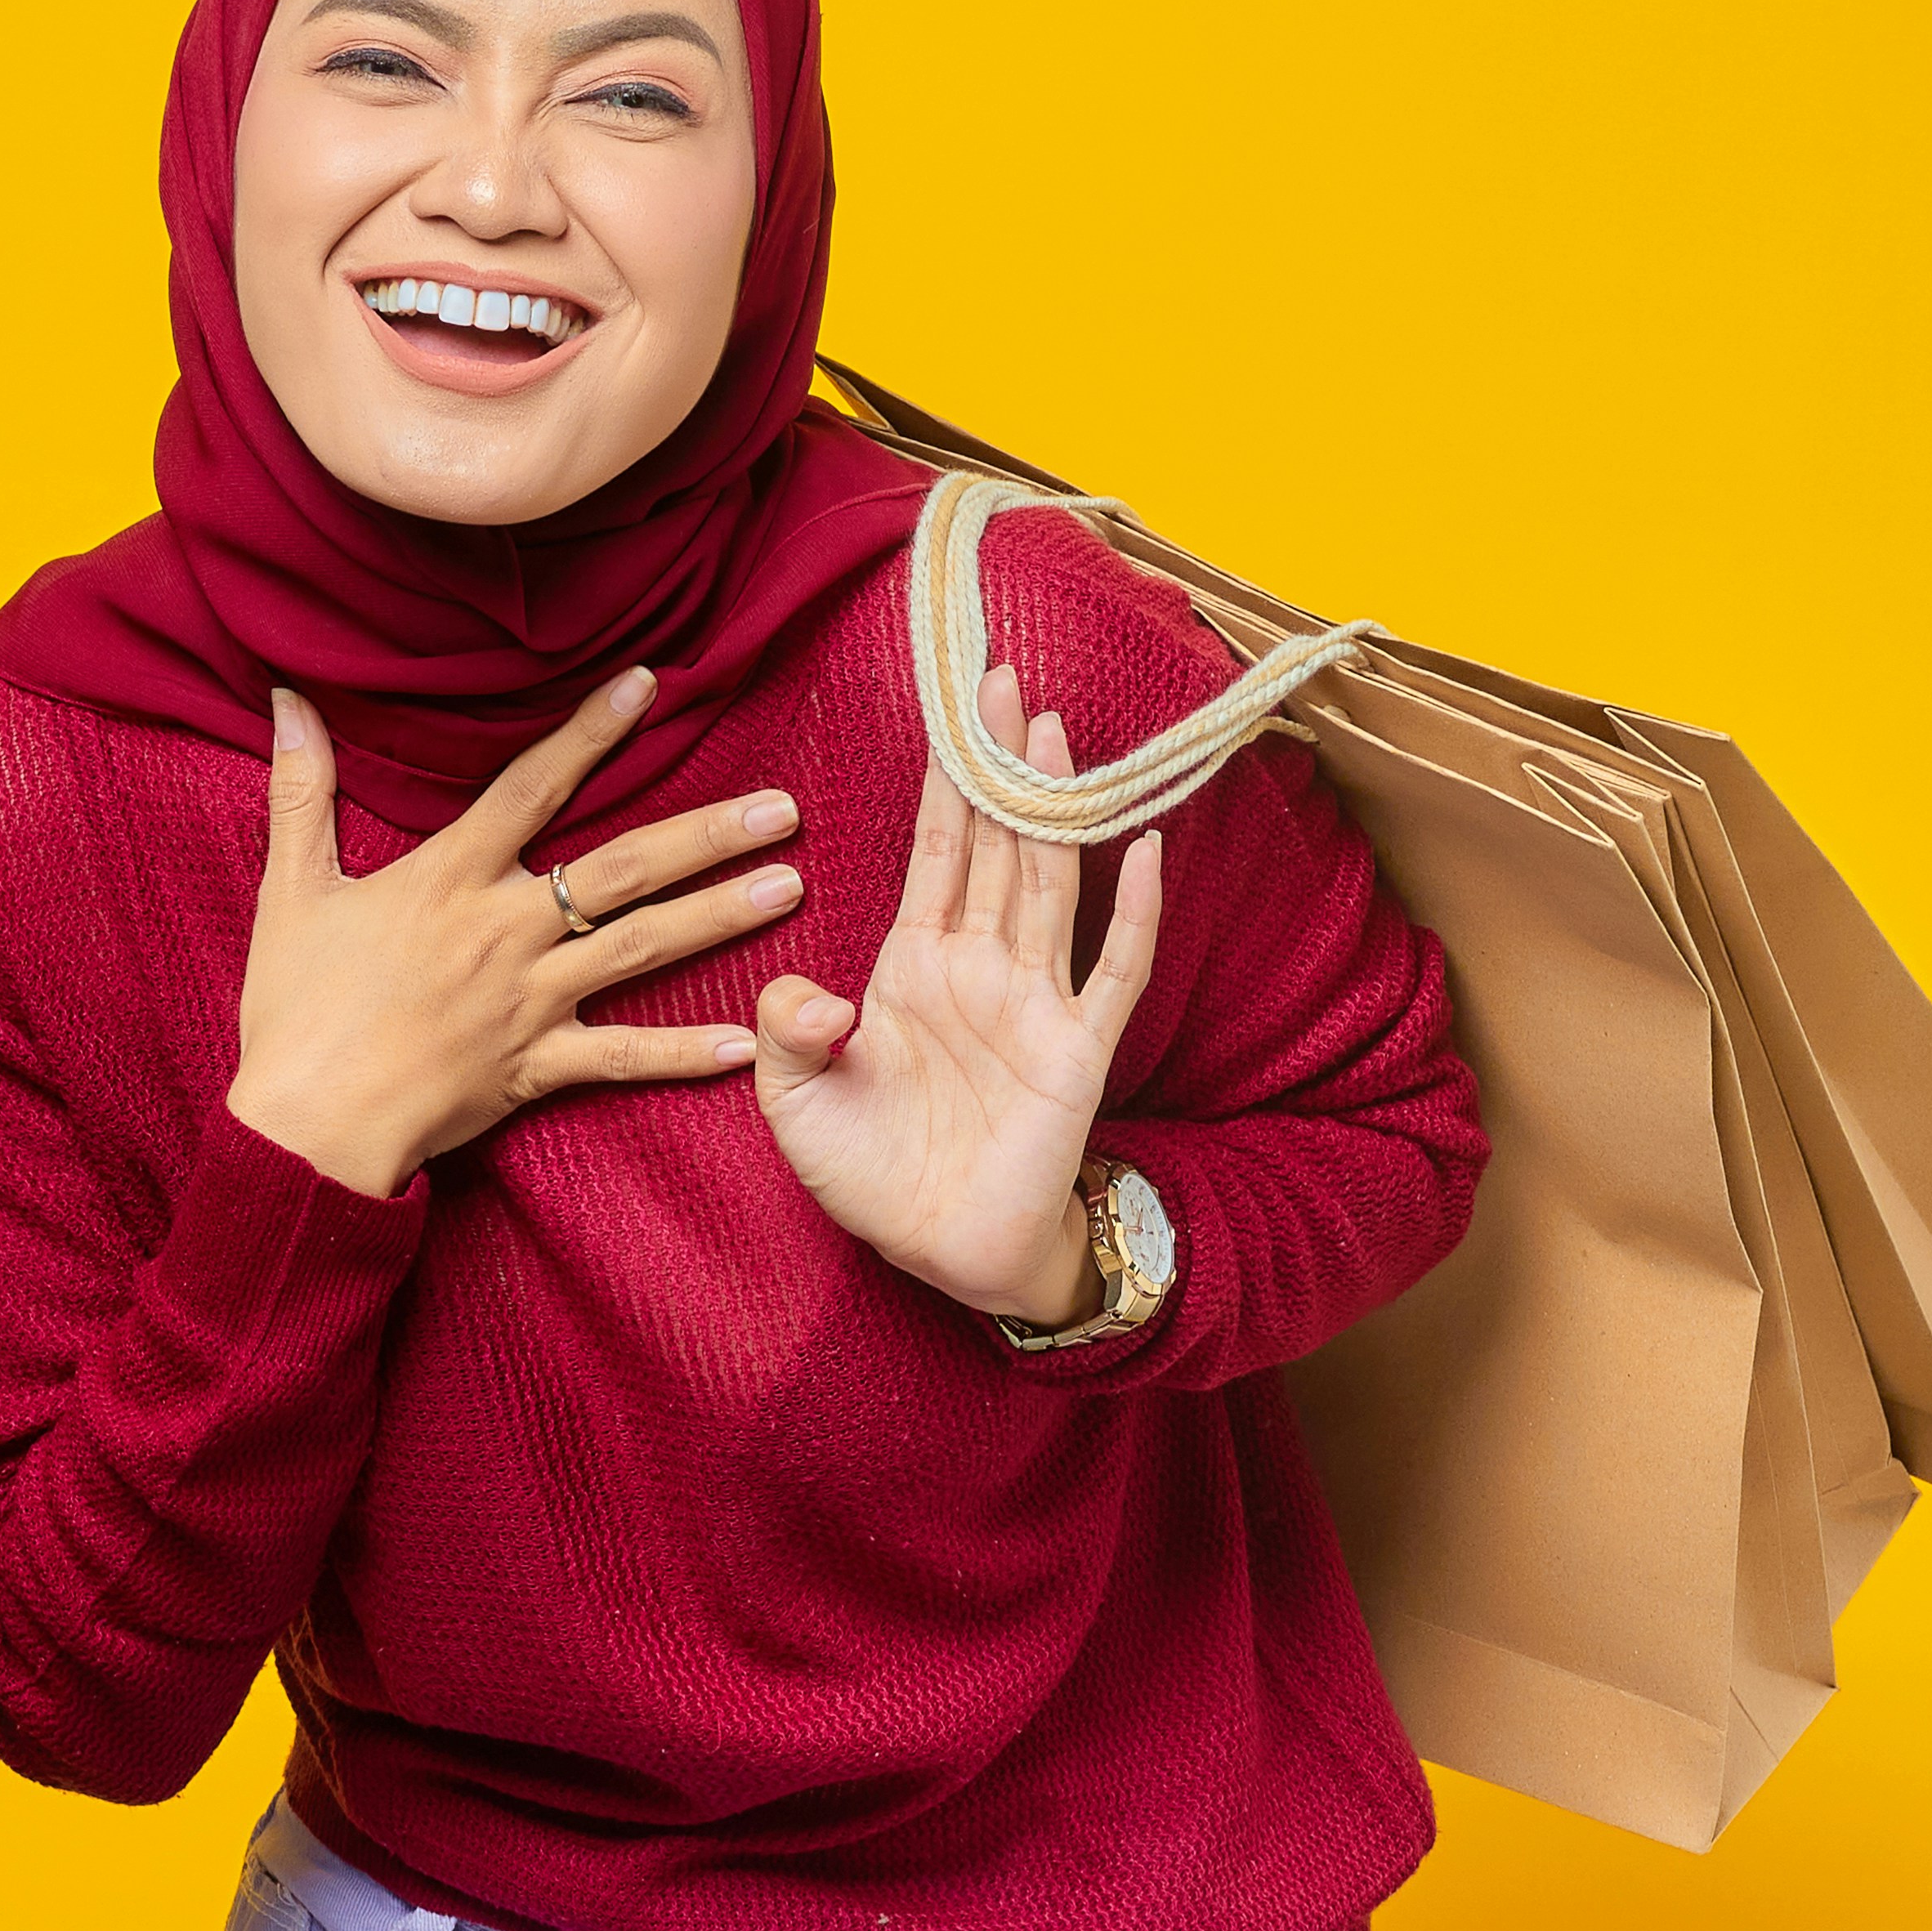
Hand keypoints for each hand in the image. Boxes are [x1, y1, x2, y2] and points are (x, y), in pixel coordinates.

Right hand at [228, 670, 806, 1200]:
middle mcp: (503, 931)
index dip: (589, 732)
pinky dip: (684, 1054)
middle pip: (622, 868)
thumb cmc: (293, 1008)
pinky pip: (623, 1058)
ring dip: (720, 917)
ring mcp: (528, 1000)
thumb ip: (300, 791)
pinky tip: (747, 1043)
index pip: (530, 786)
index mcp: (448, 878)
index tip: (649, 684)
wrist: (304, 1124)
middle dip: (705, 834)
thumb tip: (286, 701)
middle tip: (783, 808)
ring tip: (790, 887)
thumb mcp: (292, 890)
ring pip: (641, 949)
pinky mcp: (536, 1066)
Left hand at [750, 662, 1164, 1324]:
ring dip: (1054, 807)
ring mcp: (1034, 1002)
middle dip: (1001, 763)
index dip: (945, 779)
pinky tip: (1145, 847)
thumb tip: (814, 987)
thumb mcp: (792, 1099)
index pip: (935, 850)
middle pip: (998, 843)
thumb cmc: (869, 1174)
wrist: (937, 1252)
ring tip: (1056, 730)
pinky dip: (1135, 910)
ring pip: (1050, 880)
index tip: (953, 706)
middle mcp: (979, 967)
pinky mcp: (1078, 1049)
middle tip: (1005, 678)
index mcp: (911, 965)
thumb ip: (786, 1027)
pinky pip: (1117, 967)